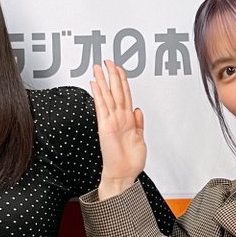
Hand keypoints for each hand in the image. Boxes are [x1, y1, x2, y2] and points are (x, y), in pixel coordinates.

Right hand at [90, 61, 145, 198]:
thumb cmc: (129, 162)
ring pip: (108, 95)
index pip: (124, 96)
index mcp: (127, 120)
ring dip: (103, 80)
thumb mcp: (140, 139)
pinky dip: (98, 94)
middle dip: (112, 75)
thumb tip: (138, 109)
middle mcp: (118, 118)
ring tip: (99, 67)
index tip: (119, 69)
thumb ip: (139, 123)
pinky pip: (102, 106)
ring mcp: (111, 121)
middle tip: (107, 61)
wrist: (122, 175)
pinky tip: (95, 84)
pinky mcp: (106, 126)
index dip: (122, 81)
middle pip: (115, 91)